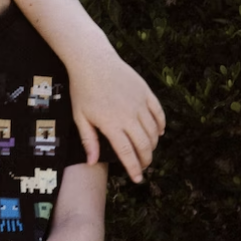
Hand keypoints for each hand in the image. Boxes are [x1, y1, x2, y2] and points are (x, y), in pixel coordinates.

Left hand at [69, 49, 164, 182]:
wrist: (92, 61)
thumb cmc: (82, 90)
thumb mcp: (79, 116)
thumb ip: (88, 140)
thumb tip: (92, 162)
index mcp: (111, 124)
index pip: (127, 153)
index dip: (134, 168)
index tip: (138, 179)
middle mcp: (129, 115)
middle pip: (144, 145)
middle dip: (146, 160)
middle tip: (143, 167)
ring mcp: (140, 103)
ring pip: (153, 131)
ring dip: (152, 145)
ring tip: (147, 152)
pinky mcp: (146, 93)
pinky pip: (159, 114)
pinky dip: (161, 126)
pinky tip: (158, 134)